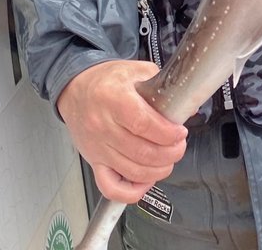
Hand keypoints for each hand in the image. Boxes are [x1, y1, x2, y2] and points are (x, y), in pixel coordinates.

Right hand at [56, 60, 187, 202]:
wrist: (75, 89)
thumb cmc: (106, 80)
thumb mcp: (136, 71)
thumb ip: (162, 87)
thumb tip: (186, 107)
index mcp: (113, 98)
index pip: (143, 124)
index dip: (167, 134)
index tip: (180, 132)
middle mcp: (102, 125)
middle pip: (142, 152)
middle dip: (170, 153)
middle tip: (178, 145)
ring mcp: (97, 147)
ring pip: (133, 172)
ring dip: (158, 170)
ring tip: (168, 159)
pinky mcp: (94, 162)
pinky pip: (111, 188)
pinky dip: (132, 191)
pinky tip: (146, 179)